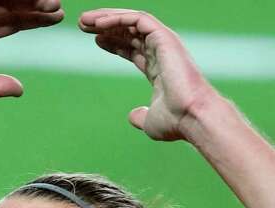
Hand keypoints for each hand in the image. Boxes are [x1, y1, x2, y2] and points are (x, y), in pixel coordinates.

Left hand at [79, 9, 219, 140]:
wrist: (192, 116)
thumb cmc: (176, 121)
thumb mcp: (151, 122)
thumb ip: (141, 116)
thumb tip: (133, 116)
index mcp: (159, 68)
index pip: (134, 48)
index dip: (114, 43)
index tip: (95, 40)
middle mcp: (162, 52)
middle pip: (130, 32)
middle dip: (106, 26)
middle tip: (83, 25)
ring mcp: (164, 42)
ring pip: (132, 21)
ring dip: (106, 18)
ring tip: (84, 20)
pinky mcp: (164, 36)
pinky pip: (137, 19)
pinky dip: (117, 18)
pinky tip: (97, 23)